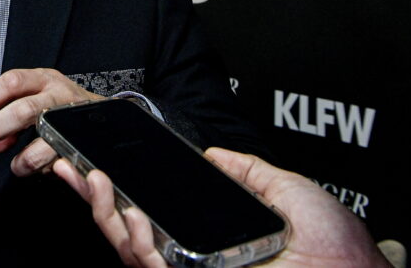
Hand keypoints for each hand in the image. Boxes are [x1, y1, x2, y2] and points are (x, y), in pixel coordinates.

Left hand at [0, 68, 98, 175]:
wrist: (101, 114)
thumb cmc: (61, 104)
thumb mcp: (38, 93)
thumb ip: (11, 110)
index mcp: (43, 79)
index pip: (12, 81)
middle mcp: (58, 95)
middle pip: (24, 110)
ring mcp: (70, 119)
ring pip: (44, 136)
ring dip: (24, 157)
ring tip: (16, 164)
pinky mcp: (79, 141)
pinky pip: (58, 158)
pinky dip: (42, 167)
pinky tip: (37, 166)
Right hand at [53, 148, 389, 266]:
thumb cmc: (340, 248)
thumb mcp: (289, 191)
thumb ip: (248, 171)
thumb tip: (213, 155)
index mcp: (210, 234)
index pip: (152, 211)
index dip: (118, 189)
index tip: (96, 159)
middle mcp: (195, 256)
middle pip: (127, 229)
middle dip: (92, 197)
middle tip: (70, 165)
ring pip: (129, 250)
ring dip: (104, 212)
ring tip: (94, 178)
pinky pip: (151, 267)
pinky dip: (137, 241)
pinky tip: (131, 213)